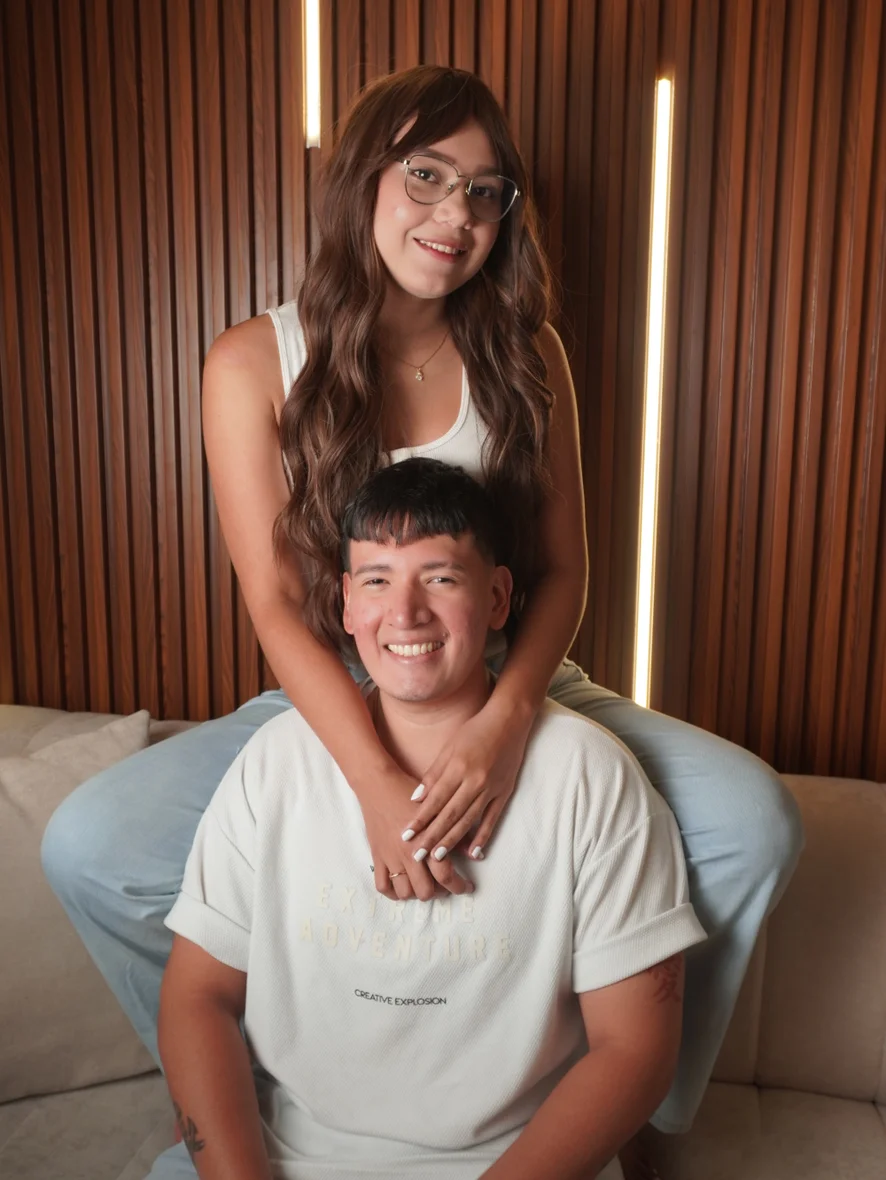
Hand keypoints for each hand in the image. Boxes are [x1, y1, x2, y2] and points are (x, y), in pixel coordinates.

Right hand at [355, 763, 474, 901]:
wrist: (378, 784)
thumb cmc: (409, 792)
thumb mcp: (438, 808)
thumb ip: (455, 831)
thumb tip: (475, 854)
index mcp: (426, 840)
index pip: (445, 875)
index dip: (459, 886)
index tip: (467, 887)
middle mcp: (408, 853)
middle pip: (425, 890)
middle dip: (439, 892)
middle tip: (445, 886)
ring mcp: (390, 857)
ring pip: (404, 892)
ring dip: (417, 893)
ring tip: (425, 884)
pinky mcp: (377, 856)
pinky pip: (382, 885)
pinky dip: (392, 892)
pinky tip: (403, 886)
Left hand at [402, 698, 534, 864]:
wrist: (509, 721)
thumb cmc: (475, 730)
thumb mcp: (449, 746)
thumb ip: (433, 774)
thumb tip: (416, 798)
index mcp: (458, 768)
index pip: (435, 800)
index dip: (420, 819)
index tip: (406, 836)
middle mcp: (474, 781)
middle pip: (450, 815)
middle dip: (432, 836)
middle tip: (417, 856)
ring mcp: (491, 789)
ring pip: (468, 820)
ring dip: (452, 841)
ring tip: (438, 858)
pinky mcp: (504, 792)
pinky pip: (492, 819)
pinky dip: (482, 836)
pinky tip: (474, 852)